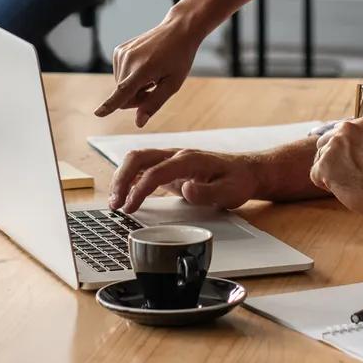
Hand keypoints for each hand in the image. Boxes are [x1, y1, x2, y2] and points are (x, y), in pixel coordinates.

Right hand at [98, 16, 202, 124]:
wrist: (177, 30)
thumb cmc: (179, 57)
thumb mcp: (173, 84)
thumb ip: (154, 104)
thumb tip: (139, 123)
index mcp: (143, 69)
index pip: (123, 91)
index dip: (110, 105)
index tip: (98, 113)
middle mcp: (128, 59)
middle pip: (123, 96)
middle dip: (137, 98)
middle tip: (155, 86)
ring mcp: (121, 53)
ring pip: (120, 86)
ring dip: (134, 87)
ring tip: (151, 74)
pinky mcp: (119, 50)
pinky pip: (120, 75)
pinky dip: (130, 76)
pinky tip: (144, 66)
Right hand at [109, 148, 262, 213]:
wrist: (247, 171)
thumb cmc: (238, 181)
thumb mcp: (230, 191)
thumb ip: (207, 192)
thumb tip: (186, 190)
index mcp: (189, 160)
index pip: (155, 171)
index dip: (139, 189)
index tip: (130, 207)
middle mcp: (176, 155)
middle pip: (139, 158)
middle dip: (121, 179)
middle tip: (115, 203)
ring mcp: (172, 159)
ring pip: (138, 160)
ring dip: (122, 178)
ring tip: (115, 201)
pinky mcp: (170, 167)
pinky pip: (143, 168)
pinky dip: (130, 179)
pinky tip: (125, 194)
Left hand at [308, 118, 362, 220]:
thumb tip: (359, 150)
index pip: (341, 134)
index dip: (346, 152)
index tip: (357, 164)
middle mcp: (346, 128)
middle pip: (325, 144)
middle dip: (334, 161)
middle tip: (353, 177)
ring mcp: (334, 145)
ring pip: (320, 161)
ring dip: (332, 174)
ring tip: (354, 184)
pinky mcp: (324, 164)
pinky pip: (316, 176)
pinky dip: (327, 187)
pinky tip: (347, 190)